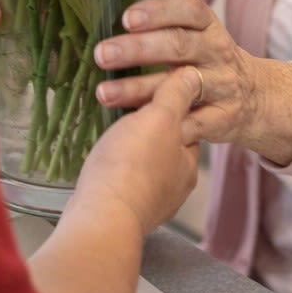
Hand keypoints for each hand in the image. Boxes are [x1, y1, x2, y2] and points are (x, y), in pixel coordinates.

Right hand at [74, 66, 200, 234]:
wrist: (100, 217)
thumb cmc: (131, 166)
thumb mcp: (159, 118)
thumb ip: (176, 95)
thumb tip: (191, 74)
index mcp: (189, 165)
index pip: (187, 128)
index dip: (169, 109)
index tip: (150, 97)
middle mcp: (174, 189)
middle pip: (164, 149)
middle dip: (147, 134)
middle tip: (125, 117)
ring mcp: (149, 205)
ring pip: (143, 169)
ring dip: (129, 155)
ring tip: (110, 140)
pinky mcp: (124, 214)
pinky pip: (124, 186)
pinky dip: (116, 174)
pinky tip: (102, 165)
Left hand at [92, 0, 291, 165]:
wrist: (254, 97)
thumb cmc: (208, 59)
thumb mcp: (198, 32)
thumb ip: (166, 17)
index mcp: (208, 25)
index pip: (189, 8)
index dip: (158, 10)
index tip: (126, 18)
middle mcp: (218, 51)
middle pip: (179, 45)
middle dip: (138, 49)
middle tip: (102, 54)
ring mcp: (223, 85)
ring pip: (182, 86)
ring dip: (140, 89)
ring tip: (104, 93)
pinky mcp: (223, 119)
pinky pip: (192, 123)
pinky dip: (165, 125)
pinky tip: (136, 125)